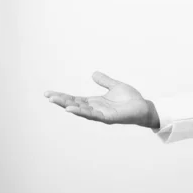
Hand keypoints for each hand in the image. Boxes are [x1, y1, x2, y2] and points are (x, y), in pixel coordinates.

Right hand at [44, 71, 159, 127]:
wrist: (144, 107)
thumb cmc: (131, 99)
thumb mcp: (115, 86)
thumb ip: (104, 81)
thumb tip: (93, 74)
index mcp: (95, 102)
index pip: (75, 99)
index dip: (63, 96)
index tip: (49, 93)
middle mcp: (95, 109)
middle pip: (75, 105)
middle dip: (61, 101)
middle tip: (48, 96)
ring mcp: (101, 114)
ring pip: (81, 110)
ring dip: (67, 106)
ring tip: (55, 101)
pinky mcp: (108, 118)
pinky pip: (92, 115)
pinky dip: (81, 112)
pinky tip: (71, 109)